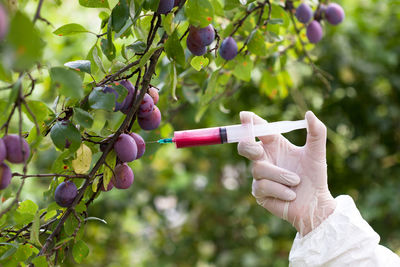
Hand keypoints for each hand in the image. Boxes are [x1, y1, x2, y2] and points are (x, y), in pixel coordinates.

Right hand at [238, 111, 335, 235]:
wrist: (315, 204)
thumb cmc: (315, 177)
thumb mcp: (316, 153)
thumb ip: (316, 133)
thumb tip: (310, 113)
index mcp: (275, 145)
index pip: (260, 130)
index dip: (251, 122)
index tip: (245, 116)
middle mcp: (264, 158)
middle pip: (244, 146)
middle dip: (247, 146)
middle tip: (258, 150)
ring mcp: (260, 175)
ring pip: (259, 168)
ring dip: (281, 175)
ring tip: (296, 182)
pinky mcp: (259, 192)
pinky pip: (263, 186)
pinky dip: (280, 189)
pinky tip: (291, 195)